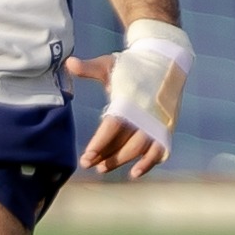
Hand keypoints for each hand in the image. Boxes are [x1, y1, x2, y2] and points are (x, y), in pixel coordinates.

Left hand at [67, 55, 170, 179]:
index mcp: (129, 100)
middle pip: (125, 143)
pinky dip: (148, 163)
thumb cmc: (133, 65)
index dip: (100, 143)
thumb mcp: (109, 64)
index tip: (86, 156)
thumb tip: (68, 63)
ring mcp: (157, 123)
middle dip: (106, 157)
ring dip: (121, 161)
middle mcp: (145, 114)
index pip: (113, 127)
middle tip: (88, 164)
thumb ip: (89, 68)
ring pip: (140, 149)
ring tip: (102, 169)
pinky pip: (159, 150)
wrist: (166, 61)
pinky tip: (134, 173)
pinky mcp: (166, 128)